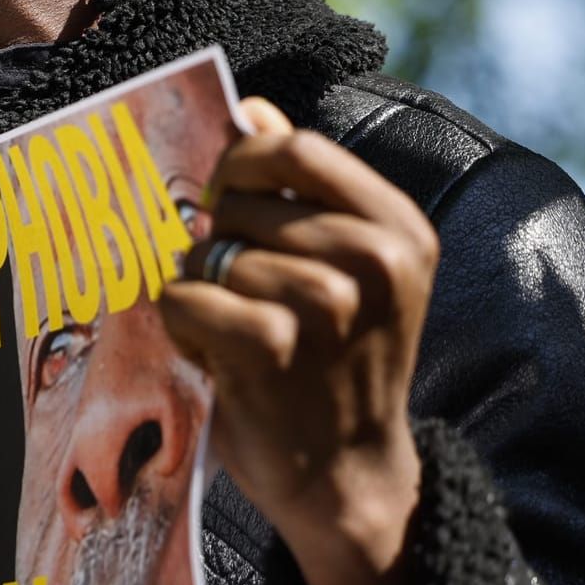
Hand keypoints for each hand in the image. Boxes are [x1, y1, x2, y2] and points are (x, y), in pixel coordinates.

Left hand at [159, 96, 438, 584]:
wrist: (349, 476)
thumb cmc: (336, 364)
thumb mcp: (347, 269)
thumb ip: (302, 186)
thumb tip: (252, 108)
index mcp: (400, 229)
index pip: (297, 148)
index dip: (243, 165)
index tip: (229, 200)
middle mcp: (374, 260)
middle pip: (239, 202)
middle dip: (218, 246)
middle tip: (246, 301)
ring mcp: (324, 302)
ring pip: (206, 255)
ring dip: (202, 296)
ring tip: (241, 338)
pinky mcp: (270, 346)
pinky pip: (184, 298)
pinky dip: (184, 328)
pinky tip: (220, 360)